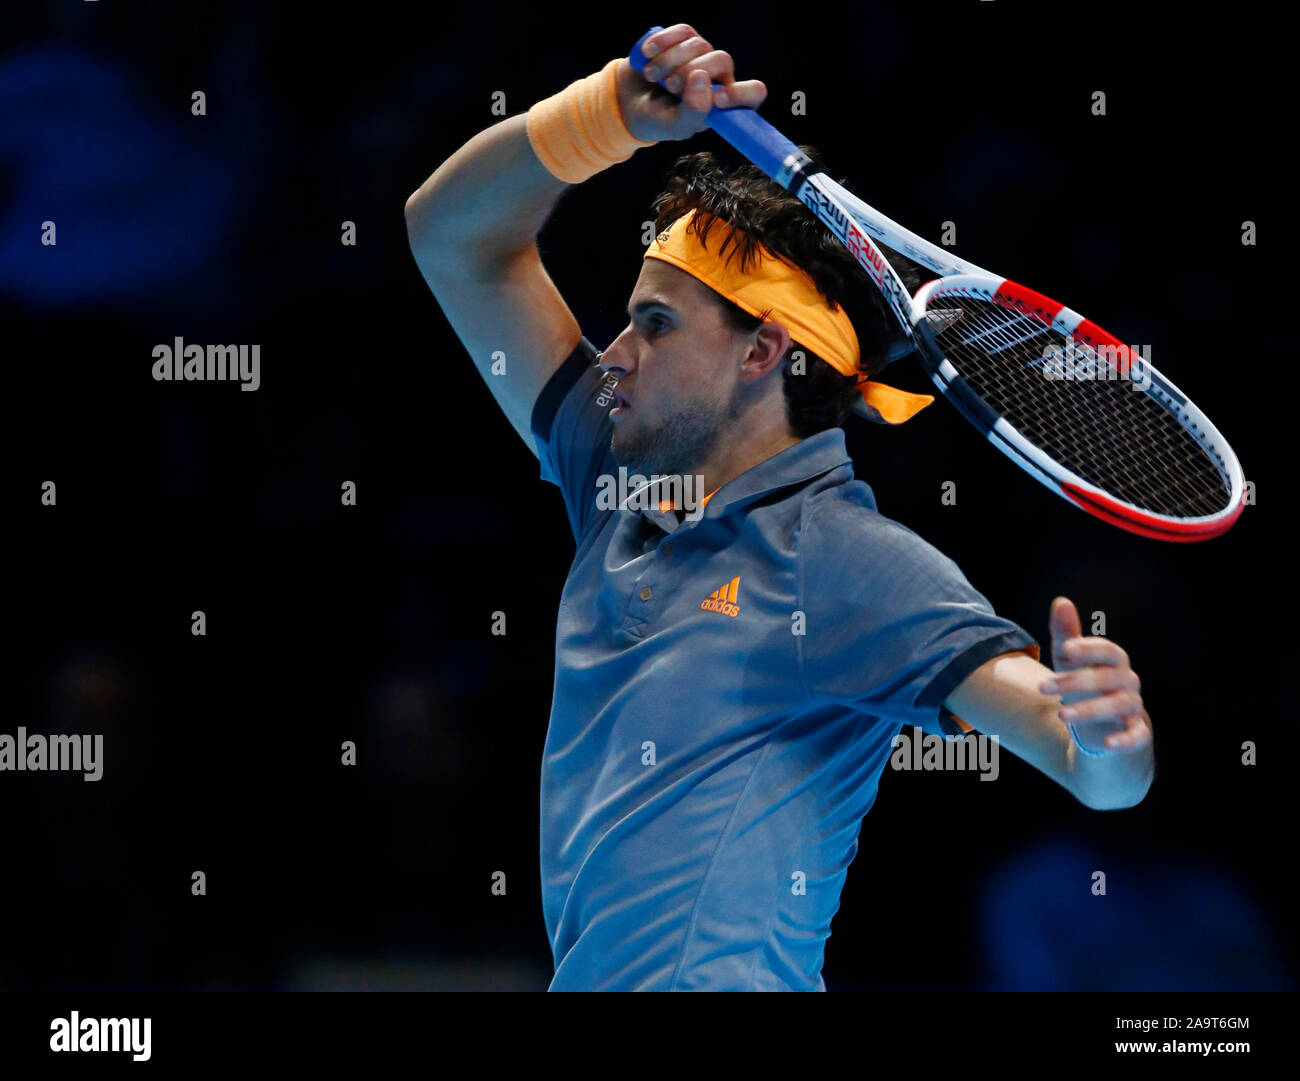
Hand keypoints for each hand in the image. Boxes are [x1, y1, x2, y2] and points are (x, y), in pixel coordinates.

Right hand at [616, 23, 766, 143]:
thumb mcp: (674, 127)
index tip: (717, 100)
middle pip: (722, 60)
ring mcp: (703, 56)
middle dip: (691, 73)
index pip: (753, 93)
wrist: (628, 101)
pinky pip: (683, 31)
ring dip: (670, 61)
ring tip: (652, 76)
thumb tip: (701, 77)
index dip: (740, 93)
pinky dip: (663, 42)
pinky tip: (648, 54)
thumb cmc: (657, 119)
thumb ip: (693, 113)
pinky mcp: (685, 39)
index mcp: (725, 105)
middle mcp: (719, 78)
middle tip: (670, 87)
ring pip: (699, 45)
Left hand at [1037, 596, 1151, 751]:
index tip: (1066, 648)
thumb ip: (1066, 634)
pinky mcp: (1136, 732)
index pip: (1107, 650)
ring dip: (1089, 710)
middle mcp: (1127, 682)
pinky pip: (1136, 736)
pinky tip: (1106, 743)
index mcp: (1114, 661)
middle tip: (1043, 687)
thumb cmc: (1086, 684)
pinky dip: (1125, 739)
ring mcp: (1133, 707)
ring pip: (1117, 705)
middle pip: (1106, 678)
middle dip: (1074, 682)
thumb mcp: (1071, 661)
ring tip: (1061, 715)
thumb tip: (1061, 601)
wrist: (1104, 725)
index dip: (1089, 648)